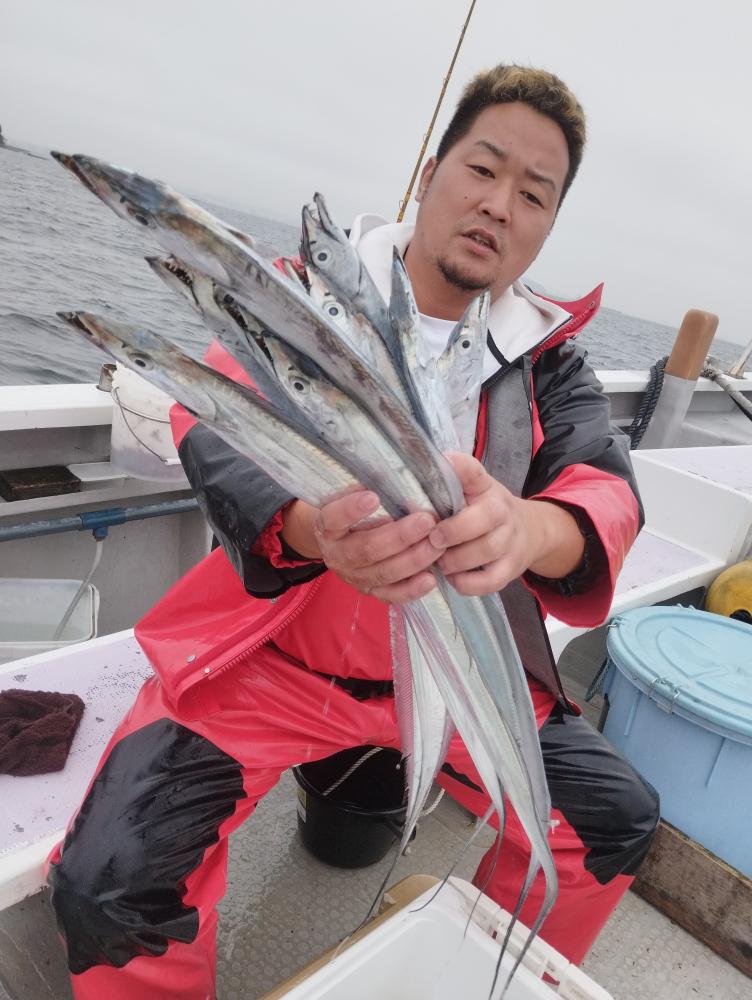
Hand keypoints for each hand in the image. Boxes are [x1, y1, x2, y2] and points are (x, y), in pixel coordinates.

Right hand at [283, 492, 445, 602]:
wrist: (340, 541)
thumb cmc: (354, 509)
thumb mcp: (351, 495)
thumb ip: (367, 487)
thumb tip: (391, 470)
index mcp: (327, 527)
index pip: (333, 519)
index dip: (350, 510)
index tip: (373, 496)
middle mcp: (337, 555)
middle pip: (366, 549)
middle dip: (399, 536)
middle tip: (427, 521)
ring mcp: (354, 576)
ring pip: (383, 572)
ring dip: (413, 560)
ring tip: (437, 545)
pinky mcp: (370, 591)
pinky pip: (390, 595)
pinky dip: (411, 589)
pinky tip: (431, 578)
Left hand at [428, 453, 583, 596]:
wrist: (530, 532)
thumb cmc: (484, 510)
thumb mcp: (471, 490)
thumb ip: (447, 485)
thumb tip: (414, 480)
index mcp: (485, 487)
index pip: (474, 471)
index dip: (459, 467)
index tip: (442, 465)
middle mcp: (502, 510)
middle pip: (482, 519)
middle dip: (452, 531)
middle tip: (432, 539)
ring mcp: (510, 541)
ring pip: (485, 551)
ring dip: (454, 560)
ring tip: (437, 561)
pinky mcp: (511, 569)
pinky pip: (489, 581)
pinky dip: (466, 583)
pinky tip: (453, 577)